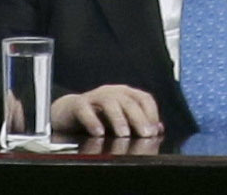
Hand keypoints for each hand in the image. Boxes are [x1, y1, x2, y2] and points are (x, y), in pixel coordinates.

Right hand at [39, 84, 162, 149]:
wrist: (67, 113)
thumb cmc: (97, 117)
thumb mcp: (120, 121)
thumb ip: (138, 123)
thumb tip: (158, 129)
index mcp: (125, 94)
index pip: (144, 98)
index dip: (151, 113)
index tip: (154, 130)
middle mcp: (112, 92)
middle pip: (129, 101)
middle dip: (139, 118)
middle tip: (145, 134)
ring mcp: (94, 97)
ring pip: (109, 103)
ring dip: (118, 119)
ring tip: (124, 134)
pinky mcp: (77, 104)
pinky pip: (85, 110)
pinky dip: (92, 121)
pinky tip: (98, 133)